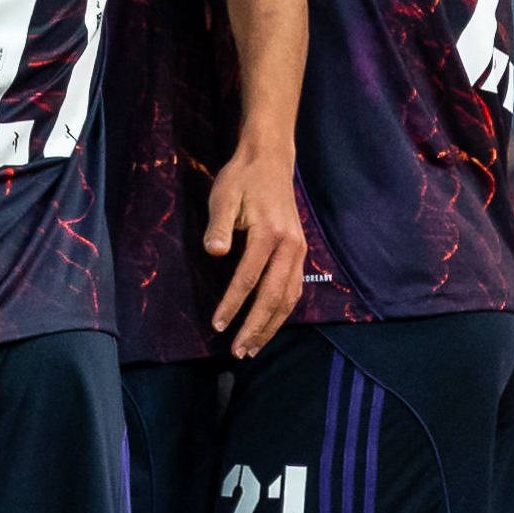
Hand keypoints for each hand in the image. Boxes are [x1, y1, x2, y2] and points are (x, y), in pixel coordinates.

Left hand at [203, 143, 305, 358]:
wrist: (270, 161)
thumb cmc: (241, 179)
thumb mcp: (223, 196)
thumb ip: (219, 225)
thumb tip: (214, 252)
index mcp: (269, 234)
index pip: (248, 279)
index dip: (232, 305)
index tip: (218, 326)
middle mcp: (290, 247)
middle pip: (273, 297)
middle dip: (256, 327)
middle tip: (238, 352)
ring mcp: (298, 251)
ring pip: (288, 298)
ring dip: (271, 326)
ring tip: (253, 348)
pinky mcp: (299, 252)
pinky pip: (294, 289)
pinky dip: (283, 311)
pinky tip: (270, 324)